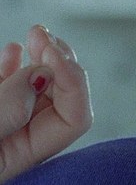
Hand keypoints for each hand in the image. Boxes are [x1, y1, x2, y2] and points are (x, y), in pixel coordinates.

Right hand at [0, 26, 92, 182]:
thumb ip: (10, 109)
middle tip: (43, 34)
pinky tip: (10, 49)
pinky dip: (12, 66)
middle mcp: (21, 140)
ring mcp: (5, 127)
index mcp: (28, 154)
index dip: (73, 81)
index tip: (52, 52)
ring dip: (40, 58)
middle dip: (60, 61)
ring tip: (33, 34)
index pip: (76, 117)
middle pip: (62, 98)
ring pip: (37, 89)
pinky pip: (8, 89)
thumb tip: (41, 74)